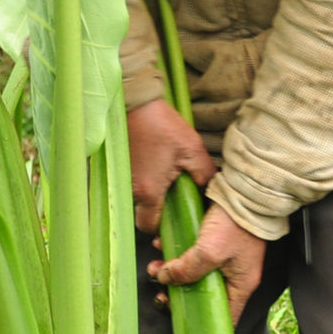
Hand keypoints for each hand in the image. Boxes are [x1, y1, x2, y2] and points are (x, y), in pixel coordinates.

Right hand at [127, 98, 214, 233]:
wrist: (136, 104)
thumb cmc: (162, 126)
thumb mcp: (192, 149)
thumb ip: (204, 174)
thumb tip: (211, 189)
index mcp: (150, 191)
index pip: (150, 226)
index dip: (161, 229)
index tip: (174, 221)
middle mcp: (133, 190)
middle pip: (142, 215)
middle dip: (157, 214)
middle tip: (174, 202)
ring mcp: (124, 180)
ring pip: (138, 201)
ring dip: (151, 198)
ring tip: (168, 183)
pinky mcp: (121, 168)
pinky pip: (133, 186)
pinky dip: (145, 184)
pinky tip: (157, 171)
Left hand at [149, 204, 264, 323]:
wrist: (245, 190)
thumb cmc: (234, 224)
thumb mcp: (208, 251)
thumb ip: (186, 270)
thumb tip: (164, 278)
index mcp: (241, 285)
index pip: (225, 318)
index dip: (203, 324)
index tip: (181, 323)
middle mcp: (235, 276)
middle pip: (203, 295)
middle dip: (178, 292)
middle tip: (159, 288)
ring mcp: (226, 259)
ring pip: (195, 274)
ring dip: (173, 271)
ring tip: (156, 263)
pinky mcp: (217, 242)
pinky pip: (194, 255)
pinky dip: (178, 253)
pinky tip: (163, 244)